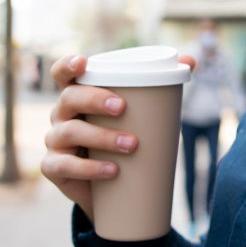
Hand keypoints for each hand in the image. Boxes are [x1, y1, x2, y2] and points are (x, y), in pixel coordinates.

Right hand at [40, 53, 195, 219]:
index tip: (82, 62)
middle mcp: (62, 114)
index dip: (67, 65)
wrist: (112, 186)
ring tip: (131, 144)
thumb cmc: (124, 135)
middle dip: (94, 99)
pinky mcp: (54, 168)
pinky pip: (65, 166)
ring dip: (101, 136)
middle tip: (122, 107)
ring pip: (69, 132)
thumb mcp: (140, 111)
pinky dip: (89, 168)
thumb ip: (162, 84)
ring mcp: (55, 141)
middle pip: (69, 99)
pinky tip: (111, 170)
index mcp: (79, 95)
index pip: (63, 74)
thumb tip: (191, 61)